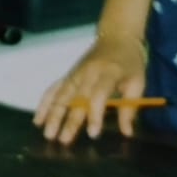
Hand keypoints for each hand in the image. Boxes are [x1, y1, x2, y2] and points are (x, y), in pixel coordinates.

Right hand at [32, 33, 147, 143]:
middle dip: (69, 120)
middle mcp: (88, 73)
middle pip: (76, 98)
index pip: (98, 95)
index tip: (93, 134)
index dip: (95, 114)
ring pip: (61, 94)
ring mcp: (75, 73)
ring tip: (47, 133)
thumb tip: (126, 133)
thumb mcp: (137, 82)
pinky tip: (38, 119)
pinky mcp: (69, 74)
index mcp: (108, 74)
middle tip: (63, 141)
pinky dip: (45, 103)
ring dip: (52, 114)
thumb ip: (130, 107)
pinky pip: (54, 88)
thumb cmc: (130, 62)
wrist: (116, 36)